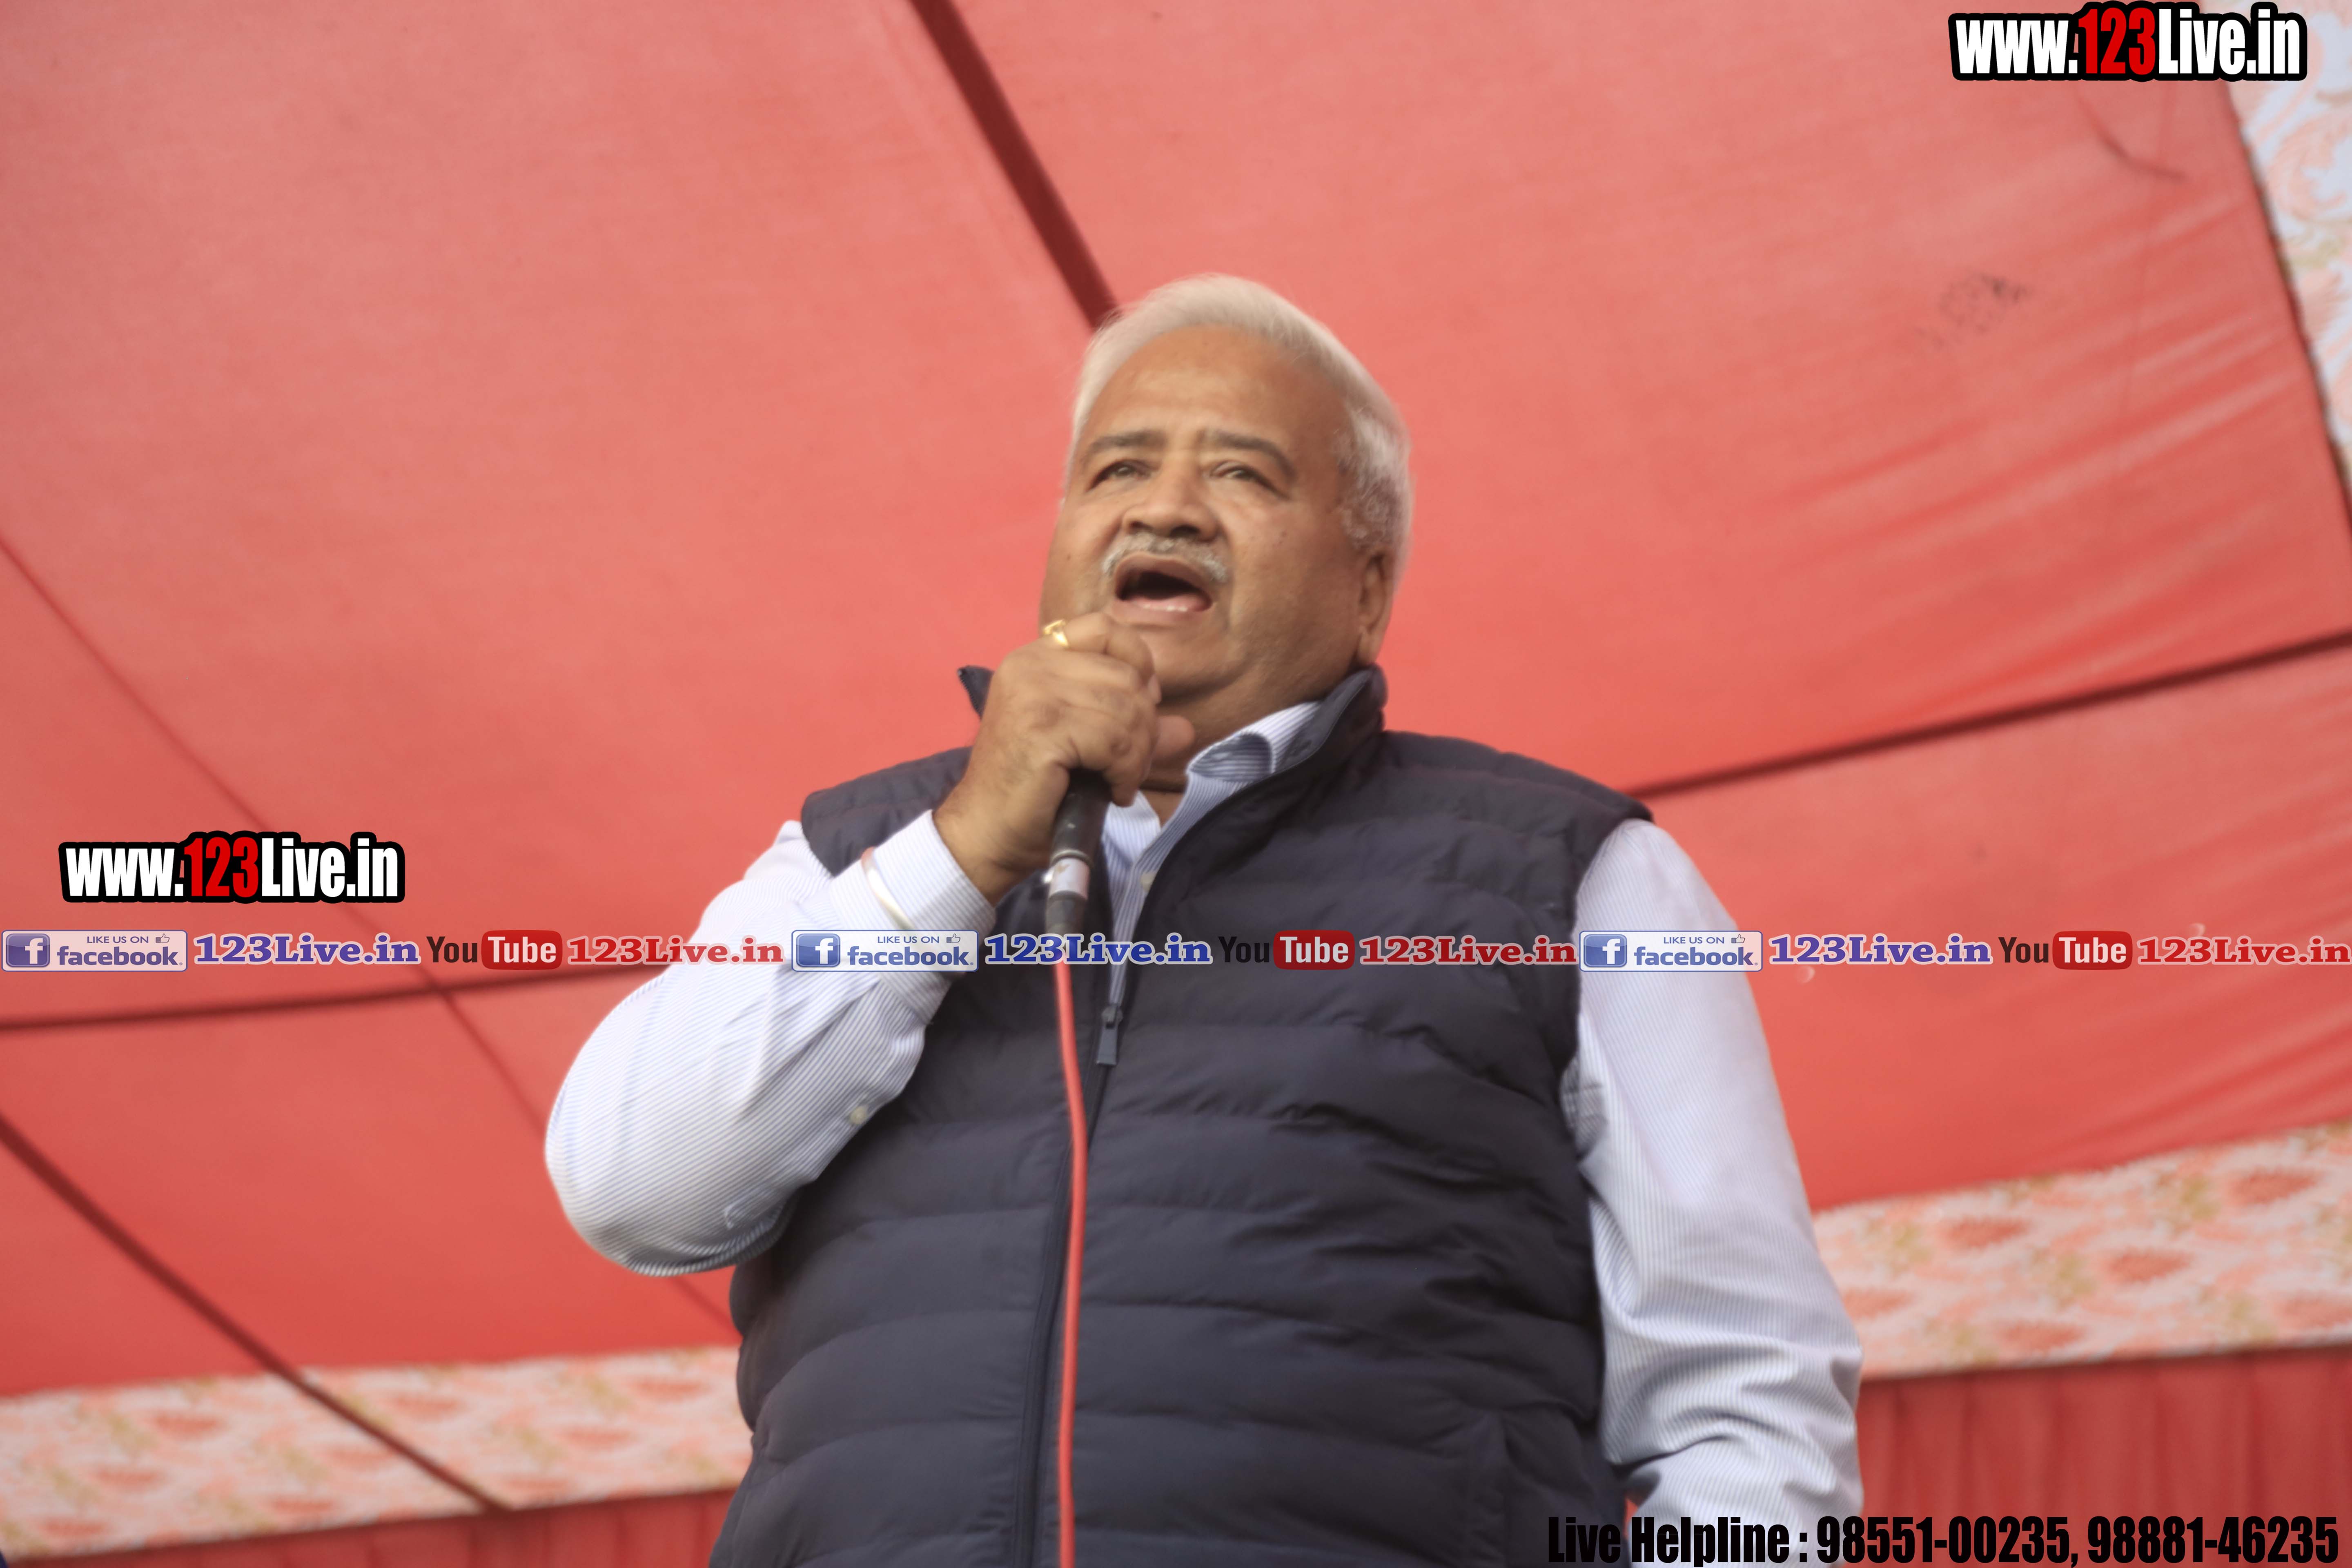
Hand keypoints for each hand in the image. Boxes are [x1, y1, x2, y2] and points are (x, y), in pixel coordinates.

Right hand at [934, 614, 1195, 902]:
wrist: (987, 834)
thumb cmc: (1034, 793)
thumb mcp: (1090, 750)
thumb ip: (1134, 730)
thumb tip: (1186, 728)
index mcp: (1037, 657)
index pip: (1105, 629)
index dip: (1138, 664)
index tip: (1142, 707)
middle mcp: (1030, 665)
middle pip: (1126, 676)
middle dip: (1144, 727)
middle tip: (1128, 767)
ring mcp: (1033, 693)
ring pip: (1126, 709)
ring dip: (1138, 754)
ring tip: (1120, 781)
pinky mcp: (1041, 727)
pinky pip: (1114, 740)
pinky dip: (1126, 771)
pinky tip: (1112, 792)